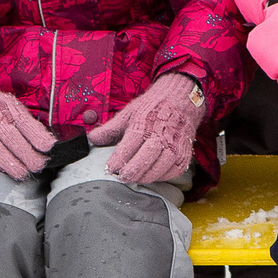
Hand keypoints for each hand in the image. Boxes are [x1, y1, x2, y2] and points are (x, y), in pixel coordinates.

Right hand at [0, 79, 55, 179]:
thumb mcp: (10, 103)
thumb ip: (25, 120)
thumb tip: (44, 138)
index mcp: (9, 110)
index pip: (30, 128)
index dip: (42, 140)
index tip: (49, 148)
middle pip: (18, 145)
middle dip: (32, 159)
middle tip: (40, 165)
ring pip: (3, 158)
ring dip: (17, 168)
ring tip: (25, 172)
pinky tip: (6, 169)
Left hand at [91, 71, 204, 186]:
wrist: (182, 98)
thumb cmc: (153, 107)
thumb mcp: (129, 113)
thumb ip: (110, 128)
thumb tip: (92, 138)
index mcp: (144, 122)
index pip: (129, 144)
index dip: (118, 159)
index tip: (109, 168)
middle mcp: (161, 133)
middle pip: (146, 157)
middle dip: (132, 171)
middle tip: (122, 178)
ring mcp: (175, 143)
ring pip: (162, 166)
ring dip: (147, 176)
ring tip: (135, 179)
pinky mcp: (185, 151)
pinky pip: (175, 169)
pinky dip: (163, 176)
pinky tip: (153, 175)